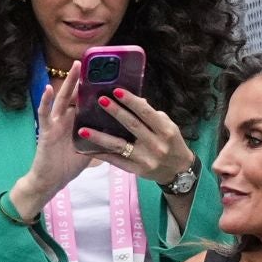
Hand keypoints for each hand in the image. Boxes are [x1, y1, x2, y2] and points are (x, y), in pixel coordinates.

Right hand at [9, 67, 91, 218]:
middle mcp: (66, 119)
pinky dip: (45, 101)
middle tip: (92, 61)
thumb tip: (122, 132)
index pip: (86, 101)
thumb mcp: (90, 149)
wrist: (51, 181)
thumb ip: (101, 137)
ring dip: (68, 82)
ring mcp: (55, 123)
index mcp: (77, 122)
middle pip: (76, 95)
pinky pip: (45, 114)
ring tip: (75, 67)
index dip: (95, 89)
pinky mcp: (46, 131)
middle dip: (83, 79)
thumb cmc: (68, 166)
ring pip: (62, 99)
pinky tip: (48, 88)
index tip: (106, 75)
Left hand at [75, 85, 194, 184]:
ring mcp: (145, 159)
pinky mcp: (136, 170)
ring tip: (83, 129)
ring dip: (100, 137)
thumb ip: (153, 115)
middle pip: (132, 126)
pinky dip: (101, 154)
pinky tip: (87, 148)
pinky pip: (116, 161)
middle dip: (116, 112)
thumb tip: (138, 100)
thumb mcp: (169, 127)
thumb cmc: (172, 143)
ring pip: (119, 145)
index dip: (131, 101)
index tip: (116, 90)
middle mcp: (156, 144)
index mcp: (166, 130)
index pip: (146, 113)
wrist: (179, 172)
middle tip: (100, 100)